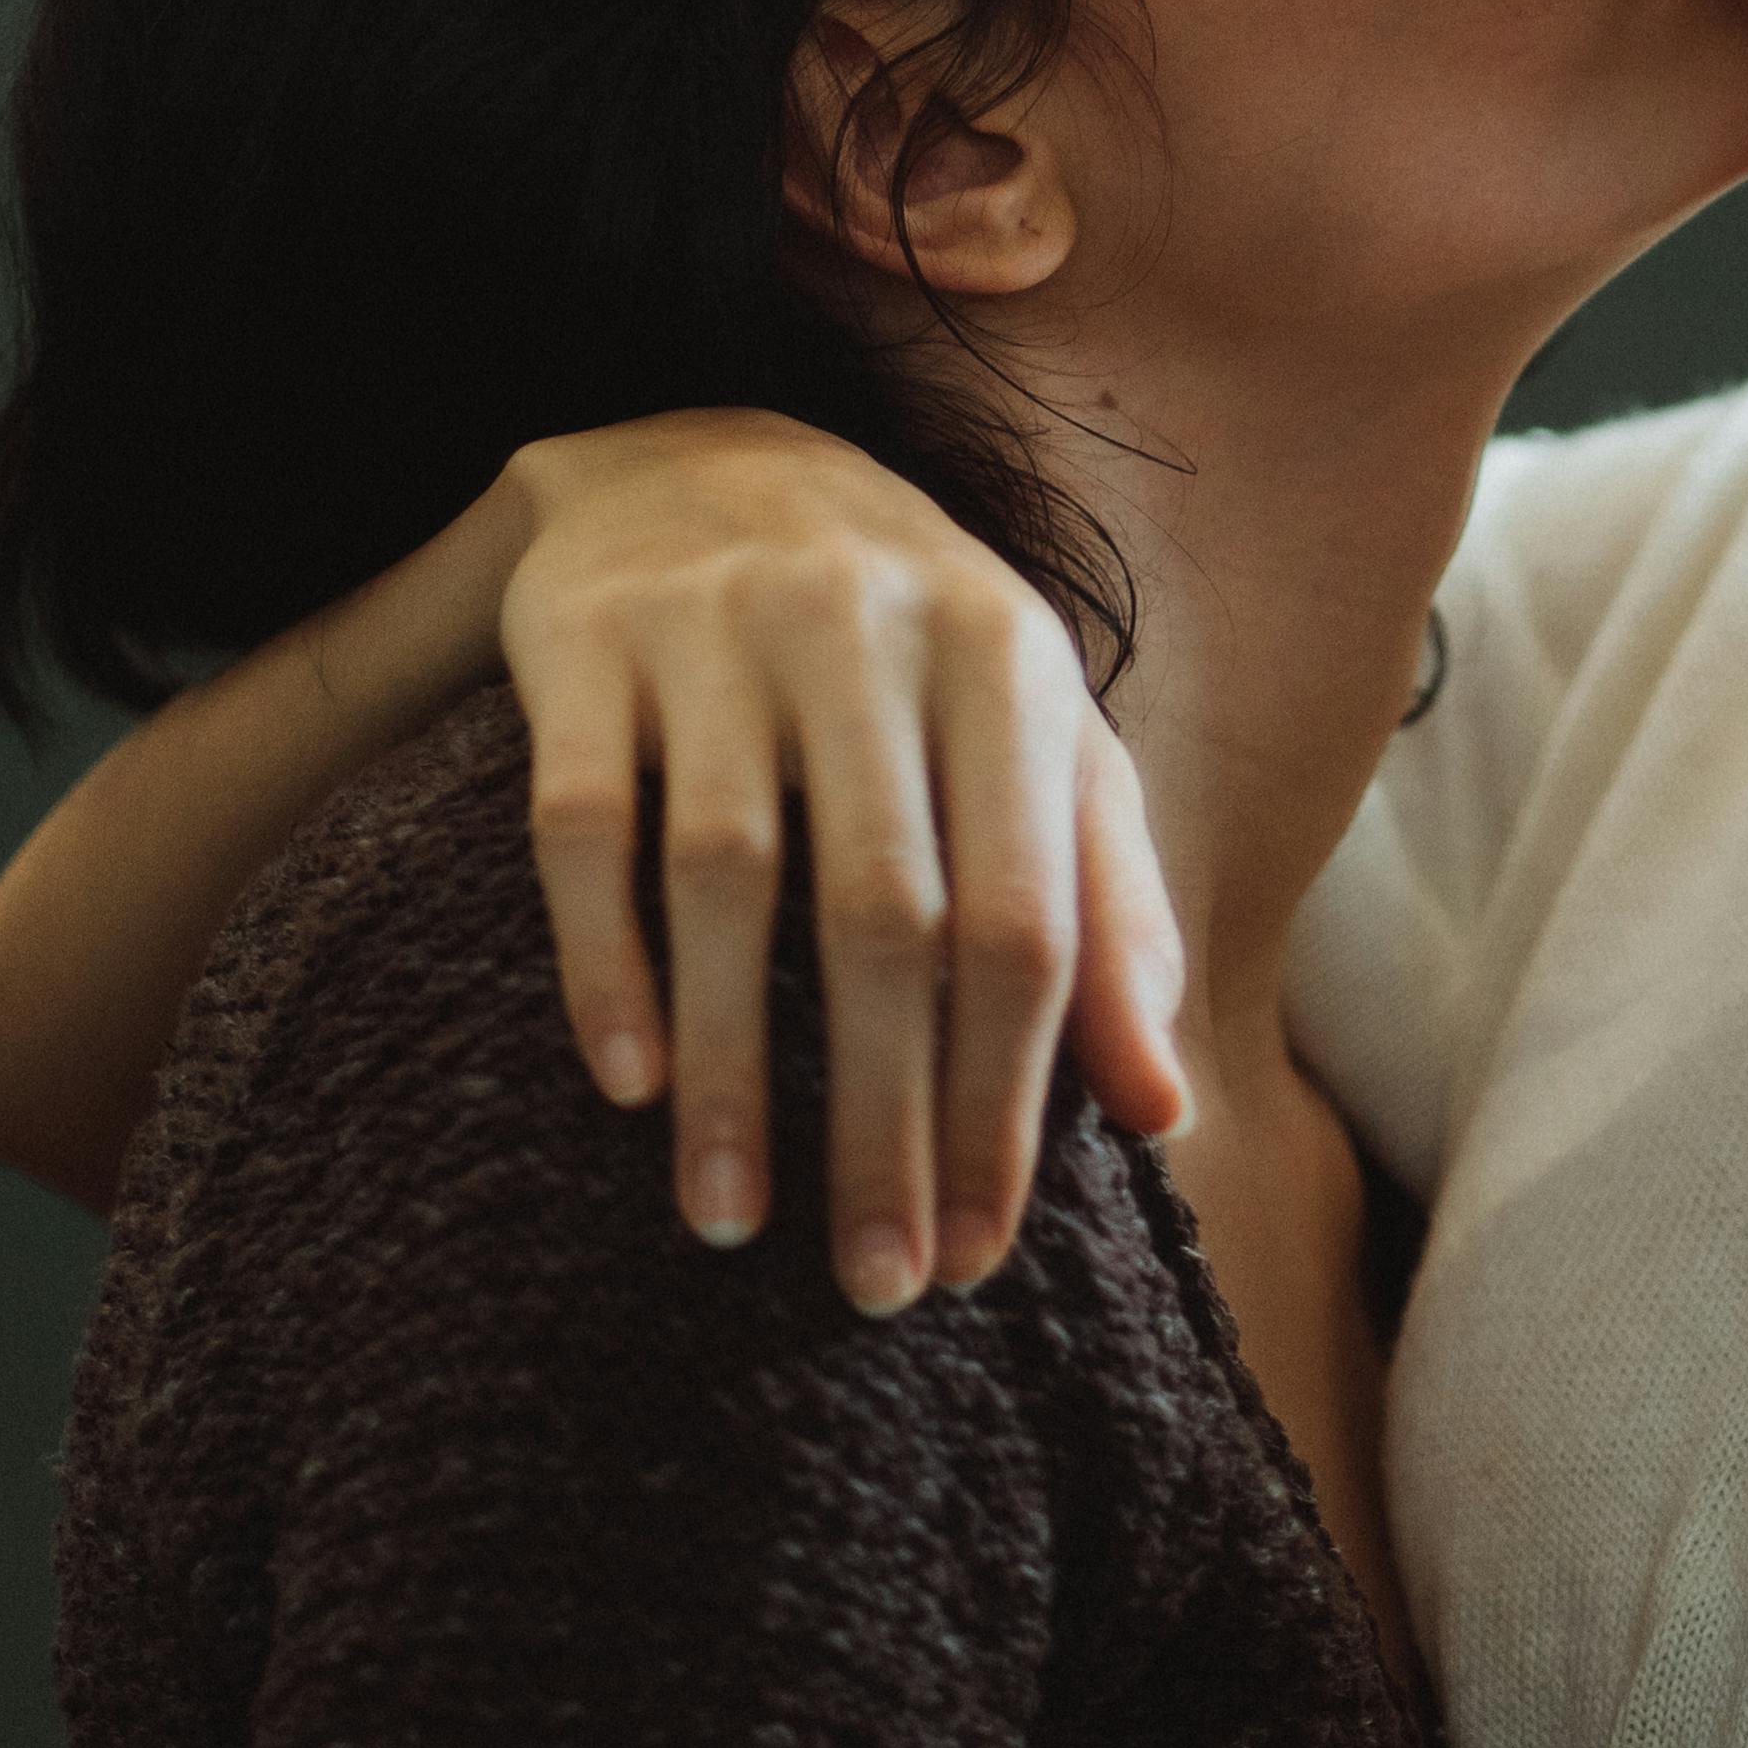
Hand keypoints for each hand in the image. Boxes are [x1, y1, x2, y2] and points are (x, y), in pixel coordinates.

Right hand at [490, 412, 1187, 1314]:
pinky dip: (601, 961)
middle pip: (887, 917)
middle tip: (877, 1285)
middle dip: (885, 1120)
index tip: (983, 1252)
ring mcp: (718, 627)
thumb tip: (1164, 1111)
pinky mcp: (584, 642)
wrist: (700, 462)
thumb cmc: (907, 652)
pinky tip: (623, 1087)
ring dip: (729, 1072)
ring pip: (726, 881)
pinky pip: (583, 825)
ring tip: (732, 1223)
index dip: (1009, 1097)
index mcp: (1008, 659)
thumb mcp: (1037, 743)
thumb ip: (1108, 910)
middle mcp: (870, 628)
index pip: (1024, 916)